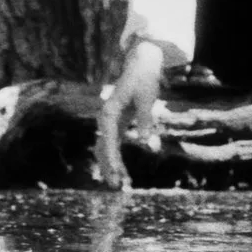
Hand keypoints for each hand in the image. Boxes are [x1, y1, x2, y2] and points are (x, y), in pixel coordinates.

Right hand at [94, 37, 167, 184]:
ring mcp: (109, 124)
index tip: (116, 175)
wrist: (141, 63)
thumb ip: (146, 120)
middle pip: (103, 150)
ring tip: (121, 186)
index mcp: (109, 113)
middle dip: (110, 169)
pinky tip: (124, 175)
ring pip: (106, 151)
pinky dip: (117, 161)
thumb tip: (146, 143)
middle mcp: (105, 120)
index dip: (111, 160)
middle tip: (117, 187)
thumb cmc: (144, 78)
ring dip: (112, 169)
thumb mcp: (148, 97)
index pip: (108, 141)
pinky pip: (113, 148)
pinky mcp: (116, 126)